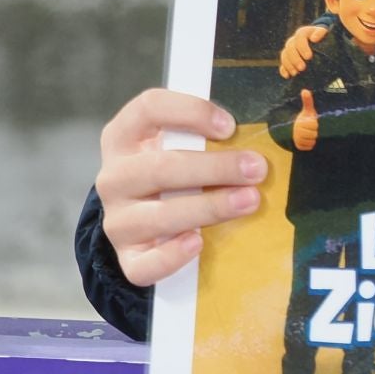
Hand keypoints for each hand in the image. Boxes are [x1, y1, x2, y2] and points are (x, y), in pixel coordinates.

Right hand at [95, 89, 264, 286]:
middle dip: (214, 168)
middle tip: (257, 168)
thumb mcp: (181, 146)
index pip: (148, 109)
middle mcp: (115, 177)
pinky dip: (171, 256)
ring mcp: (117, 220)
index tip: (230, 126)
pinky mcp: (127, 258)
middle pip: (161, 168)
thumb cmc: (174, 174)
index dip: (190, 112)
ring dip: (208, 207)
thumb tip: (259, 141)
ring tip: (249, 201)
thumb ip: (207, 136)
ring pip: (158, 215)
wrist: (144, 224)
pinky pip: (145, 264)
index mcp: (124, 136)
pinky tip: (198, 243)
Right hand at [279, 24, 328, 78]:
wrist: (319, 42)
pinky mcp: (287, 58)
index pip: (299, 36)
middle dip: (295, 58)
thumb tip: (314, 38)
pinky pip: (282, 63)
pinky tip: (287, 76)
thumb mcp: (323, 33)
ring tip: (296, 73)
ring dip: (289, 65)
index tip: (309, 57)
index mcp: (303, 33)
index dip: (302, 47)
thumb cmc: (322, 38)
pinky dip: (283, 70)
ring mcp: (289, 49)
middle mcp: (294, 40)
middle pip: (290, 47)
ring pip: (284, 55)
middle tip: (302, 68)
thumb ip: (320, 33)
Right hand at [293, 88, 317, 150]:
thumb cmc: (305, 119)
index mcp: (299, 122)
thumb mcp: (308, 110)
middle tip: (310, 129)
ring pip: (312, 141)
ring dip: (313, 138)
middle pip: (314, 134)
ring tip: (309, 134)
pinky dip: (310, 144)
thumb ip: (307, 101)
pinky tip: (307, 140)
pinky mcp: (298, 146)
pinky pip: (309, 147)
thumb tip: (305, 90)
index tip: (311, 122)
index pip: (314, 125)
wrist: (298, 130)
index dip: (315, 124)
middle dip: (314, 131)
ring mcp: (297, 139)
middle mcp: (296, 131)